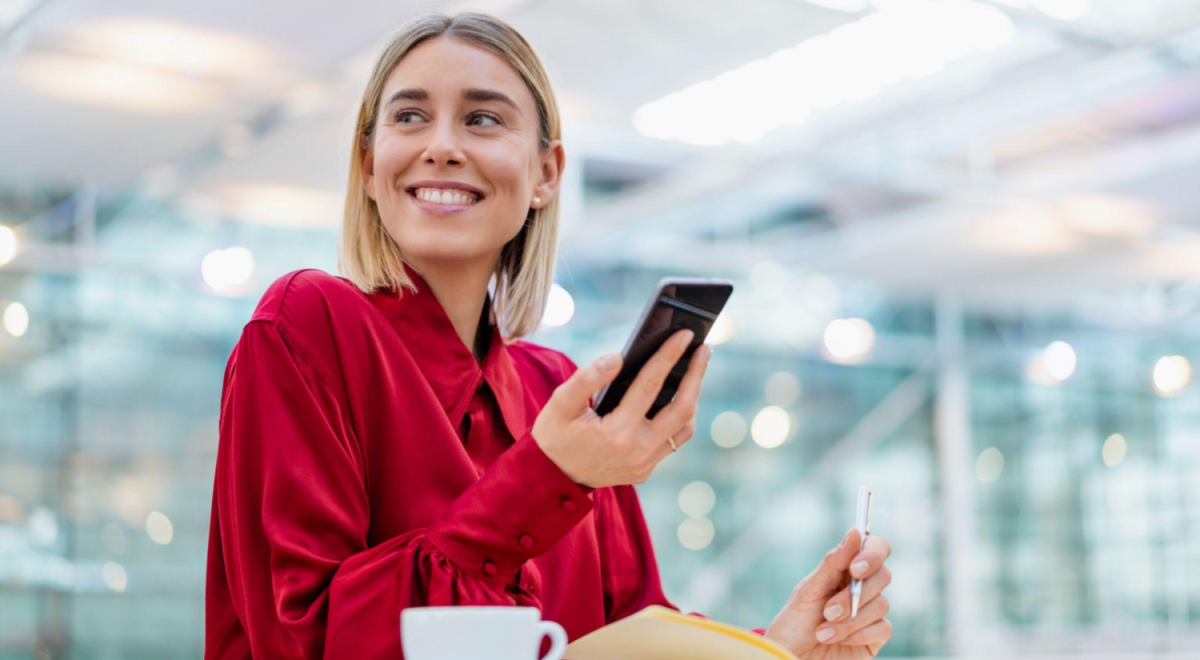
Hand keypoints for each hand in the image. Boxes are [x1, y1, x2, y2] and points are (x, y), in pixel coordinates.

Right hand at [531, 329, 710, 487]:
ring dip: (692, 397)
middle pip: (682, 409)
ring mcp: (645, 464)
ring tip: (693, 370)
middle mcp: (637, 451)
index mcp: (617, 433)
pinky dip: (679, 416)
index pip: (650, 386)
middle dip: (696, 375)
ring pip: (684, 427)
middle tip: (703, 348)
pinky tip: (677, 396)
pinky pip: (673, 440)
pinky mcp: (646, 470)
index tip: (684, 335)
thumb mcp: (560, 404)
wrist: (552, 479)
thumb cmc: (555, 436)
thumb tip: (618, 358)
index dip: (668, 356)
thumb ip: (587, 378)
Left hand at [763, 528, 892, 659]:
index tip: (855, 568)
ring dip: (850, 619)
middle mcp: (861, 588)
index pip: (875, 548)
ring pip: (881, 604)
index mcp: (845, 570)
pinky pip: (883, 628)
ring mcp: (870, 613)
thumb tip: (856, 531)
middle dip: (854, 595)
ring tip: (823, 631)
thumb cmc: (794, 623)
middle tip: (828, 611)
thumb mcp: (809, 590)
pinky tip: (836, 640)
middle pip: (882, 575)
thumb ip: (834, 562)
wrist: (789, 658)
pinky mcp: (874, 637)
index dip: (872, 554)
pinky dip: (858, 633)